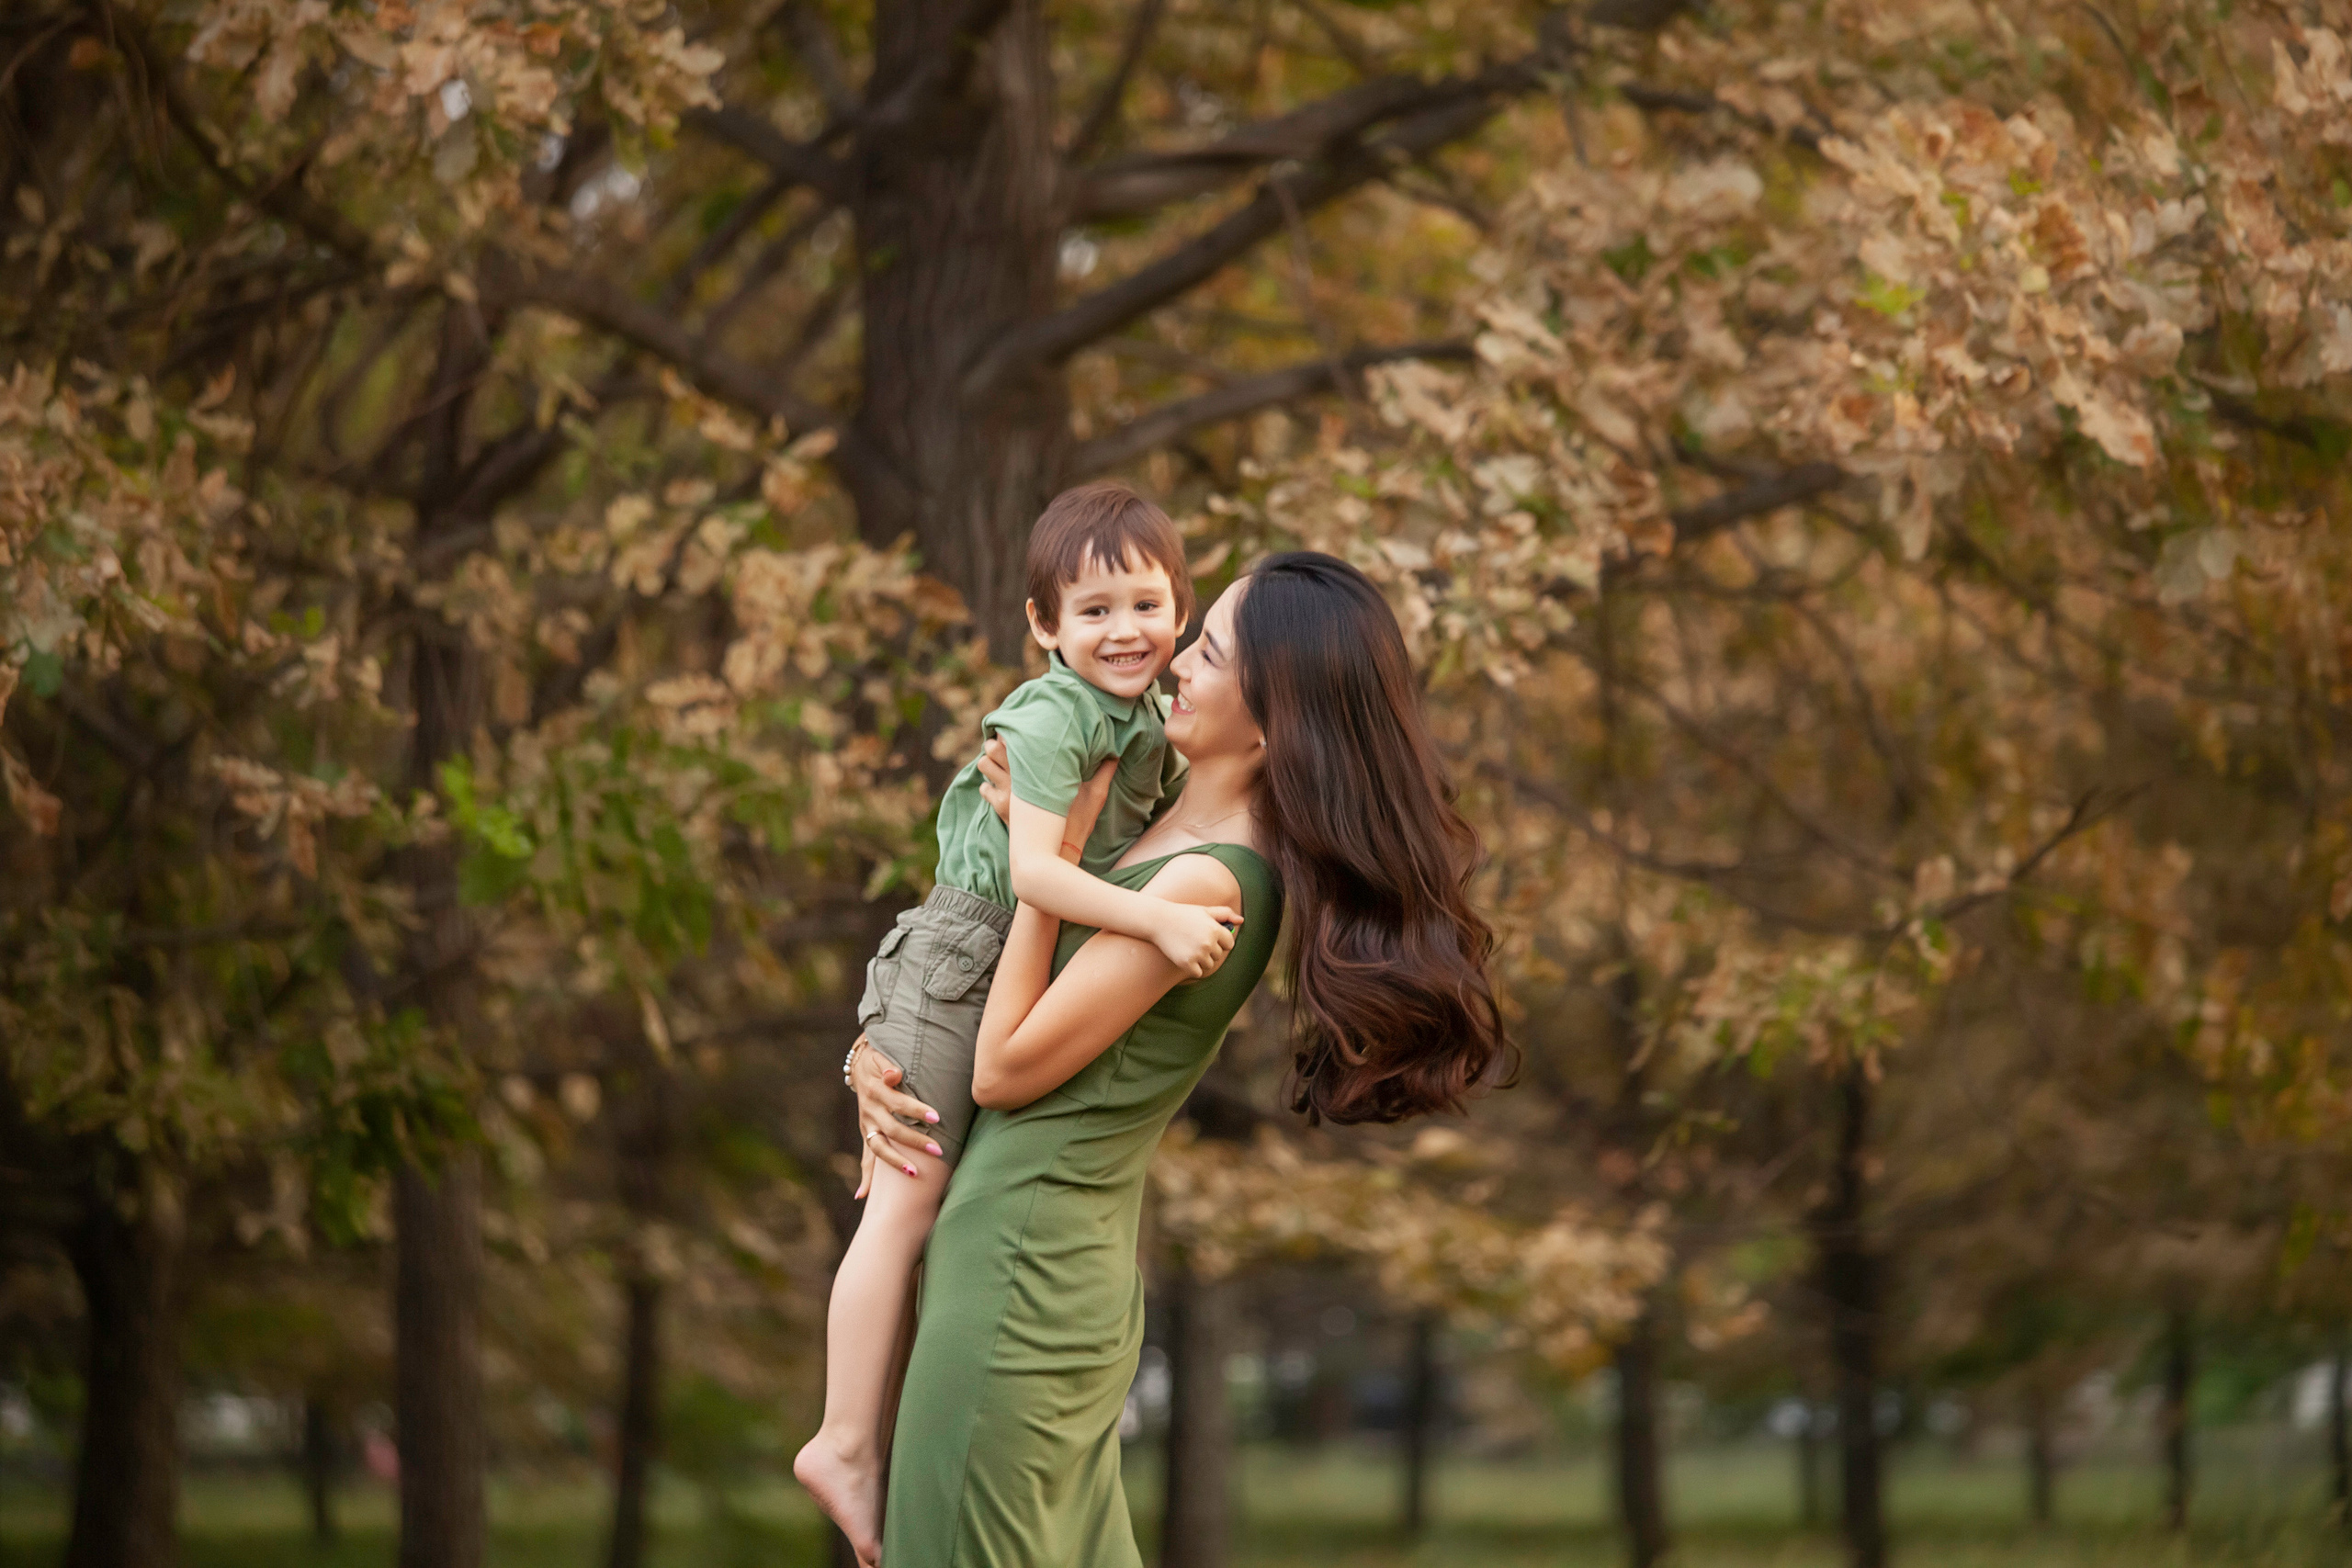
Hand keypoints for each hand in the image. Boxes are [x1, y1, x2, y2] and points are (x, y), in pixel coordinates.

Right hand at [847, 1036, 943, 1196]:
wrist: (859, 1066)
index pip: (899, 1104)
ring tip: (914, 1174)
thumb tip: (895, 1074)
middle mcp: (870, 1111)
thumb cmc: (878, 1061)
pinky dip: (866, 1177)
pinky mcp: (866, 1134)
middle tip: (938, 1150)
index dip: (917, 1111)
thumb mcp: (880, 1057)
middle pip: (892, 1130)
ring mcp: (867, 1125)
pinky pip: (866, 1158)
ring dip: (896, 1162)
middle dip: (915, 1141)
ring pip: (879, 1148)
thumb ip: (887, 1066)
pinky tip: (863, 1196)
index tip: (936, 1118)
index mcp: (876, 1091)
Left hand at [978, 739, 1116, 863]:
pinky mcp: (999, 809)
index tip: (1021, 728)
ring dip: (989, 762)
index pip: (1018, 740)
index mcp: (1039, 771)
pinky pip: (984, 789)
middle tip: (1005, 743)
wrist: (1055, 855)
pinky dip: (988, 785)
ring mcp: (1005, 795)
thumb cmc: (1076, 825)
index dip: (1015, 730)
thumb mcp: (1095, 796)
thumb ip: (1104, 773)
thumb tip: (1115, 754)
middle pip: (993, 747)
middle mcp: (1017, 780)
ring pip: (984, 765)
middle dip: (997, 743)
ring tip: (999, 762)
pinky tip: (998, 786)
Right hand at [1151, 901, 1242, 979]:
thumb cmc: (1183, 914)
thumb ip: (1225, 913)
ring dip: (1202, 960)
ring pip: (1209, 965)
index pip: (1229, 944)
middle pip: (1218, 955)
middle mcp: (1208, 942)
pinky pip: (1198, 973)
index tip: (1209, 937)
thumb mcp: (1204, 910)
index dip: (1220, 941)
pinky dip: (1193, 968)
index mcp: (1215, 929)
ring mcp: (1197, 954)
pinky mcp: (1186, 963)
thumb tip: (1241, 920)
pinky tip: (1185, 957)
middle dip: (1210, 950)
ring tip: (1189, 947)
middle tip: (1195, 940)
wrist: (1158, 921)